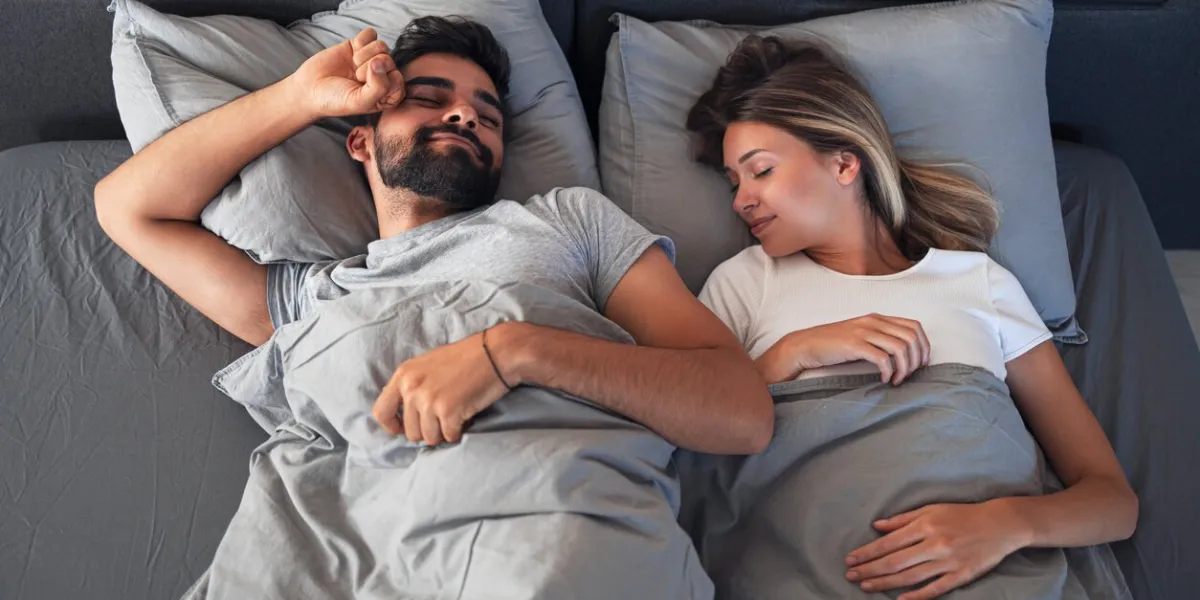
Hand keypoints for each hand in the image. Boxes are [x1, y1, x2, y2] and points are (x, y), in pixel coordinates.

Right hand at [288, 28, 404, 118]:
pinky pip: (371, 34)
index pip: (398, 80)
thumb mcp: (360, 102)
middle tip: (355, 78)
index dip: (380, 82)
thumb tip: (380, 62)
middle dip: (369, 69)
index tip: (364, 89)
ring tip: (353, 66)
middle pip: (389, 60)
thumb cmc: (336, 100)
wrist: (310, 89)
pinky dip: (360, 41)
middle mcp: (385, 75)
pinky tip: (352, 52)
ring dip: (364, 56)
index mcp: (389, 94)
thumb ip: (378, 88)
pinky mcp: (361, 45)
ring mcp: (373, 58)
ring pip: (381, 46)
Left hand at [372, 331, 510, 445]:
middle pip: (410, 432)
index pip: (381, 412)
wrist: (495, 353)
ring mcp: (429, 401)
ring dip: (443, 432)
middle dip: (427, 431)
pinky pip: (448, 436)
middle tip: (443, 420)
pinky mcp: (448, 412)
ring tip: (456, 416)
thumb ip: (413, 385)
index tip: (405, 428)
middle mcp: (412, 389)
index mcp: (403, 375)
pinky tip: (465, 417)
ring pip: (429, 438)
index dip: (393, 426)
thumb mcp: (428, 364)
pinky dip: (458, 431)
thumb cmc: (466, 357)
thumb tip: (406, 411)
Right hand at [757, 314, 929, 384]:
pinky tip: (883, 380)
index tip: (921, 364)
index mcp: (878, 318)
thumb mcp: (861, 335)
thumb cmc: (833, 344)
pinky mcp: (854, 345)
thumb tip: (905, 355)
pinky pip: (882, 358)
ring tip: (897, 380)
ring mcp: (863, 332)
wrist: (806, 345)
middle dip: (917, 360)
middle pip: (912, 337)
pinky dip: (888, 372)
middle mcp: (873, 321)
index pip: (915, 326)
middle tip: (909, 375)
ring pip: (901, 348)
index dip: (924, 346)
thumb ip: (881, 338)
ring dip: (904, 368)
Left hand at [844, 501, 1030, 599]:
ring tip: (866, 586)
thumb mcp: (931, 509)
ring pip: (910, 577)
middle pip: (895, 562)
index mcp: (925, 525)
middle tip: (850, 576)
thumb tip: (877, 526)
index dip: (867, 553)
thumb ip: (903, 519)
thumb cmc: (962, 514)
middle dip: (870, 570)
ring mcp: (948, 561)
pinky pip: (935, 588)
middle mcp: (934, 544)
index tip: (851, 559)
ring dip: (885, 583)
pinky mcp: (961, 575)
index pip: (889, 543)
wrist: (1000, 525)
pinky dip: (917, 596)